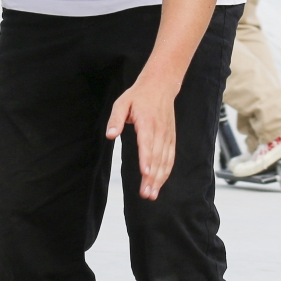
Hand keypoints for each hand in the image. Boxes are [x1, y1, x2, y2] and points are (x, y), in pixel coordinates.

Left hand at [105, 75, 180, 199]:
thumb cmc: (138, 95)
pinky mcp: (171, 138)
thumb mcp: (122, 102)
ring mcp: (167, 135)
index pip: (147, 143)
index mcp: (147, 122)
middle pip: (156, 157)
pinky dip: (166, 172)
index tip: (144, 173)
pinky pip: (170, 158)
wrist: (161, 86)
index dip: (146, 159)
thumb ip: (115, 119)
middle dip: (151, 177)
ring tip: (151, 194)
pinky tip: (160, 183)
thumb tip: (109, 135)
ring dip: (159, 179)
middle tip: (145, 194)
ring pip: (164, 160)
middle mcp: (159, 131)